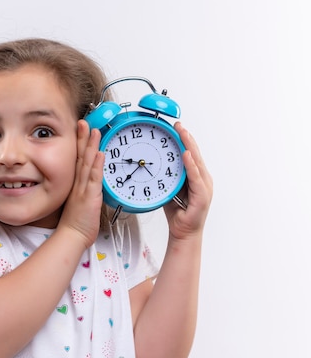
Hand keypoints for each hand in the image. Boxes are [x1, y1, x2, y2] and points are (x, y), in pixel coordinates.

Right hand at [58, 120, 104, 248]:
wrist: (71, 235)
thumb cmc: (76, 221)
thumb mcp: (79, 201)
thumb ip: (83, 188)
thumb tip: (89, 180)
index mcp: (75, 183)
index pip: (78, 160)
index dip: (79, 144)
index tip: (80, 130)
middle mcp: (78, 183)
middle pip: (80, 157)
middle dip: (82, 139)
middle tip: (84, 122)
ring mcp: (83, 189)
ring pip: (87, 164)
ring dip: (90, 147)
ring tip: (93, 131)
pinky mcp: (89, 197)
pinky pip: (94, 178)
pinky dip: (97, 166)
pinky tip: (99, 154)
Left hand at [163, 122, 212, 239]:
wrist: (183, 232)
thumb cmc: (178, 212)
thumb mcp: (169, 189)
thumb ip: (167, 176)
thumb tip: (153, 165)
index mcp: (195, 176)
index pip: (190, 154)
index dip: (184, 139)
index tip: (176, 127)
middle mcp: (202, 179)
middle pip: (195, 154)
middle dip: (187, 138)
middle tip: (178, 125)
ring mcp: (204, 186)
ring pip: (197, 162)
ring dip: (190, 146)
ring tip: (183, 134)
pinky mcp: (202, 195)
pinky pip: (196, 177)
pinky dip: (191, 166)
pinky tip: (187, 156)